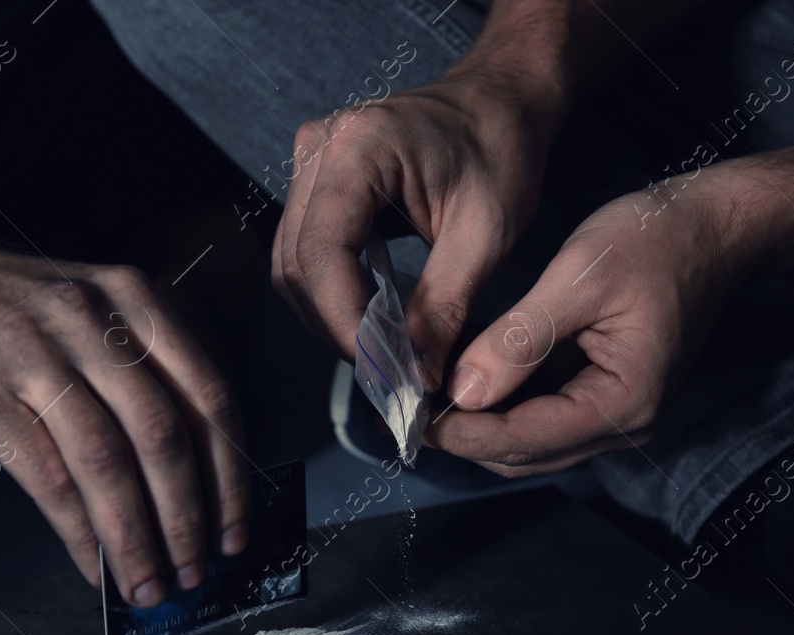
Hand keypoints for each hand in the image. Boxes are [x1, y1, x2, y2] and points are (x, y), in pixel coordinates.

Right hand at [0, 240, 249, 605]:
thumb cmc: (7, 310)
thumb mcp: (93, 312)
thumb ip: (146, 374)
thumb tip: (194, 483)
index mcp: (133, 298)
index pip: (208, 397)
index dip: (229, 477)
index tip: (234, 531)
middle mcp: (90, 319)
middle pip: (163, 435)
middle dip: (186, 519)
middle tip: (193, 571)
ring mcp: (33, 355)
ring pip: (107, 463)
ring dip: (134, 538)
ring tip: (145, 583)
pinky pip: (47, 478)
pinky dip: (78, 533)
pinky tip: (91, 565)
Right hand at [273, 63, 564, 381]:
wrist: (501, 100)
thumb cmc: (501, 148)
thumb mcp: (486, 233)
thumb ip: (444, 305)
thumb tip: (416, 374)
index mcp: (359, 146)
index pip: (322, 252)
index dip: (344, 320)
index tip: (382, 368)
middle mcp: (319, 148)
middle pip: (296, 264)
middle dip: (337, 326)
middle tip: (386, 371)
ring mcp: (310, 162)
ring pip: (292, 264)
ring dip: (330, 316)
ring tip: (381, 350)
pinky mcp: (316, 180)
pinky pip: (305, 251)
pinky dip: (333, 293)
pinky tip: (371, 316)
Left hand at [425, 162, 767, 474]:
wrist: (717, 224)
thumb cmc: (657, 239)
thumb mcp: (578, 279)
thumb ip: (517, 341)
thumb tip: (461, 391)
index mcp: (623, 403)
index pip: (523, 439)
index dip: (459, 432)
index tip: (406, 412)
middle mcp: (626, 424)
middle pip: (523, 454)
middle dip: (463, 436)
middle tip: (404, 403)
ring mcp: (620, 415)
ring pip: (531, 443)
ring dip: (480, 424)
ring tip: (426, 390)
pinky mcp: (610, 395)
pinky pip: (546, 416)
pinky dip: (504, 404)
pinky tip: (467, 374)